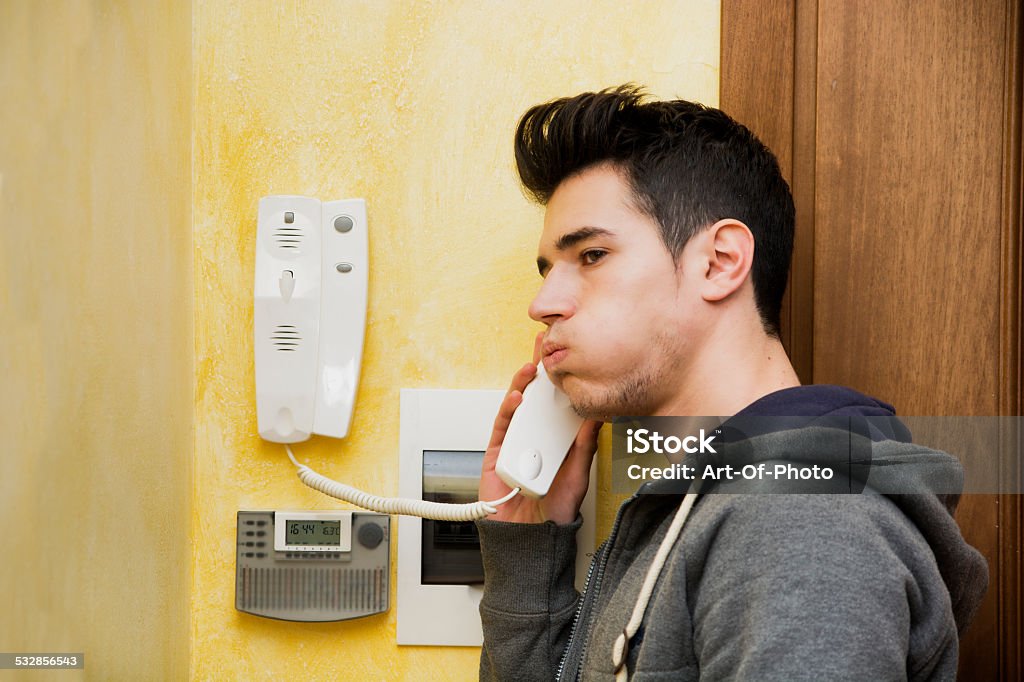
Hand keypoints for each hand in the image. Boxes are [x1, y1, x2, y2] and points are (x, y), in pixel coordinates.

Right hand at [478, 332, 601, 524]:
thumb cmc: (555, 508)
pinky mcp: (496, 452)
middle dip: (538, 370)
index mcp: (554, 437)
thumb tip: (599, 415)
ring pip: (517, 406)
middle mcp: (534, 435)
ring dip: (523, 384)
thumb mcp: (578, 471)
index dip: (559, 379)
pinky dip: (509, 410)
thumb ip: (586, 444)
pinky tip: (518, 397)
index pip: (556, 401)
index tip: (567, 355)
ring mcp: (514, 441)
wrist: (533, 536)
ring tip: (531, 366)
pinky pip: (502, 426)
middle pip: (535, 397)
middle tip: (544, 344)